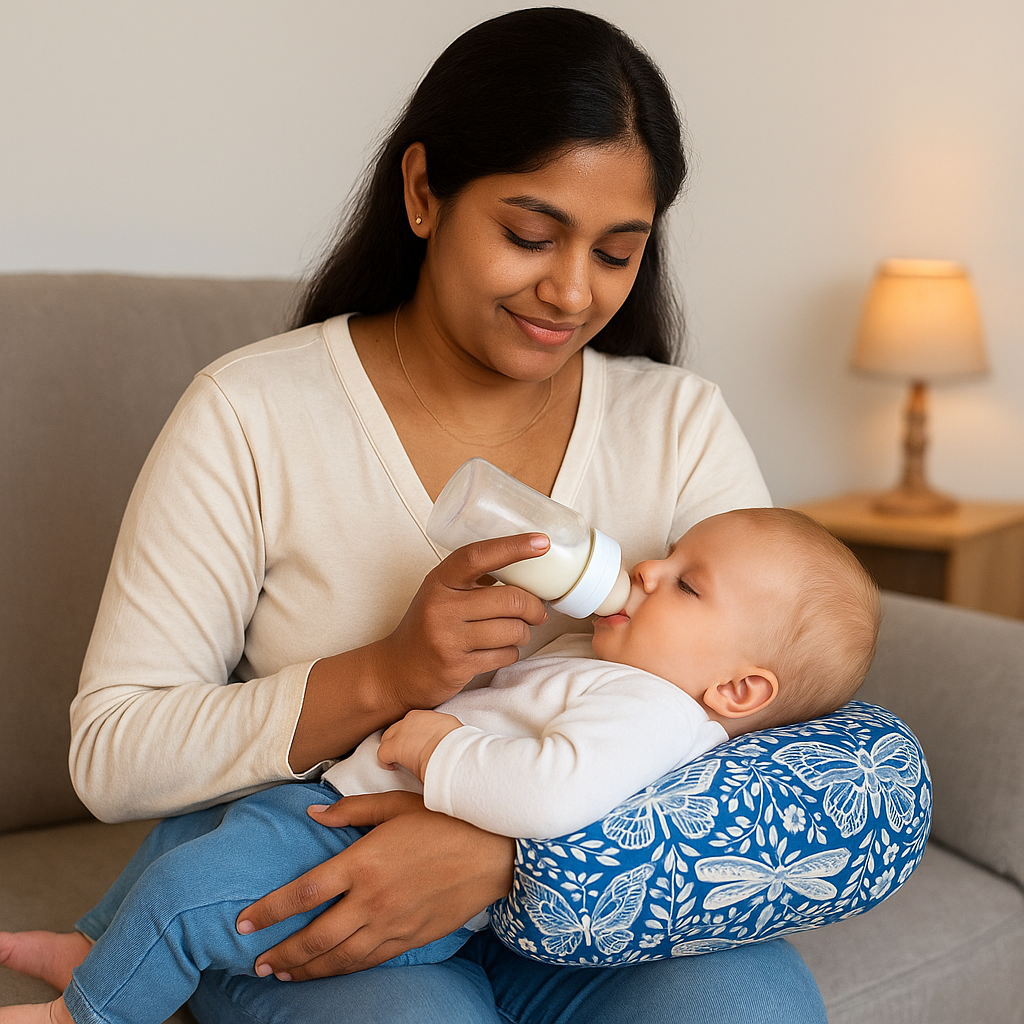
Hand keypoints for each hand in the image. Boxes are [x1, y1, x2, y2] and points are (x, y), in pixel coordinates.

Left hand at [235, 791, 514, 978]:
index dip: (270, 911)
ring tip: (281, 974)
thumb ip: (351, 811)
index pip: (304, 893)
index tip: (243, 924)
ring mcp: (392, 923)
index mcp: (364, 862)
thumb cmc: (445, 820)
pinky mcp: (410, 938)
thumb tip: (313, 816)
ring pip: (339, 957)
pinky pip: (368, 961)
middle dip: (282, 953)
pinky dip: (342, 970)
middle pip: (316, 937)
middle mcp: (373, 899)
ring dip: (306, 970)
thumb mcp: (397, 804)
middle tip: (257, 962)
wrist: (494, 852)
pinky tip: (327, 972)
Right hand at [288, 533, 548, 773]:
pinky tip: (501, 650)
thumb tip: (525, 566)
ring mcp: (448, 638)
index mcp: (439, 581)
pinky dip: (511, 653)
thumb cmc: (428, 626)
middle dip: (534, 606)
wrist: (396, 672)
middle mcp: (441, 607)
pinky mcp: (457, 666)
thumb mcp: (441, 594)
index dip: (513, 547)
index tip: (541, 541)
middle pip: (509, 598)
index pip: (477, 556)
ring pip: (512, 630)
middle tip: (539, 612)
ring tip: (516, 632)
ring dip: (523, 632)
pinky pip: (505, 655)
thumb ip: (474, 581)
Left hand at [378, 710, 462, 780]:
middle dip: (399, 738)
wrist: (451, 750)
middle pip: (397, 727)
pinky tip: (392, 767)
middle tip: (407, 751)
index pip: (413, 722)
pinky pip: (382, 753)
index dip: (412, 733)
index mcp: (426, 715)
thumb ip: (442, 729)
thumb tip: (444, 736)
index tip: (417, 742)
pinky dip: (385, 761)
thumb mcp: (451, 729)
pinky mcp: (394, 747)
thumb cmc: (457, 743)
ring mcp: (401, 732)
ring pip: (388, 737)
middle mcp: (411, 720)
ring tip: (399, 759)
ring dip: (392, 747)